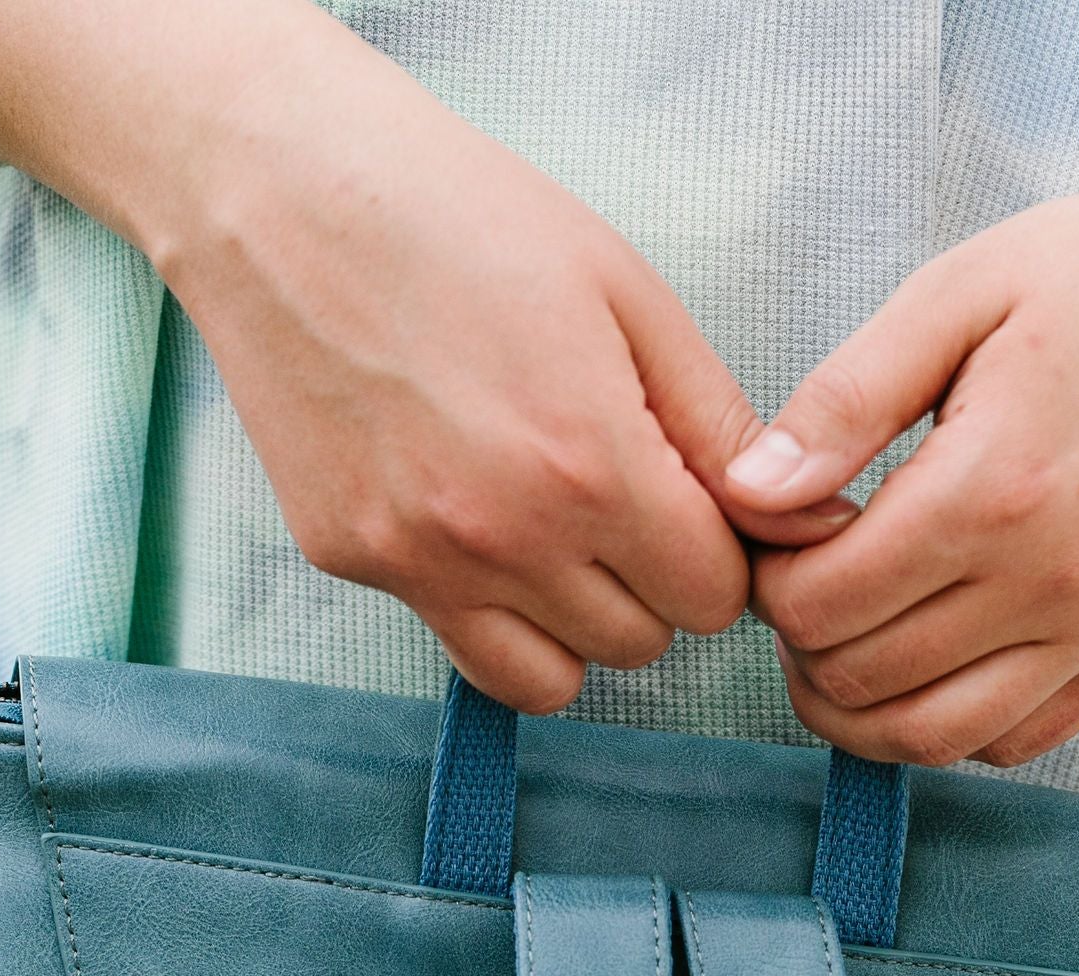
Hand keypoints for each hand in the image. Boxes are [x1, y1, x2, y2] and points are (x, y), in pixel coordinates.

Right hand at [0, 0, 845, 711]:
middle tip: (619, 499)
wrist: (284, 190)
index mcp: (590, 466)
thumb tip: (793, 516)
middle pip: (640, 645)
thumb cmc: (461, 215)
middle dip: (650, 584)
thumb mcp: (623, 290)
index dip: (716, 551)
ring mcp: (419, 562)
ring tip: (555, 530)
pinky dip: (487, 606)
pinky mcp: (354, 562)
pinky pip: (460, 642)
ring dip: (574, 622)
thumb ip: (713, 423)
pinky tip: (472, 514)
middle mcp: (504, 538)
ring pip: (553, 681)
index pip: (710, 596)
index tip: (688, 501)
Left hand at [722, 37, 1078, 766]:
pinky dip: (952, 724)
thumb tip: (746, 495)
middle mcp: (1054, 580)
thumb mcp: (954, 295)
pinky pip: (1016, 742)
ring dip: (862, 709)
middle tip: (811, 582)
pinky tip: (934, 656)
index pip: (822, 607)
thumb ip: (842, 402)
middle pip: (863, 683)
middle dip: (806, 645)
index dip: (772, 584)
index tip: (785, 536)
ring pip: (933, 739)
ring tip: (851, 637)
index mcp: (993, 488)